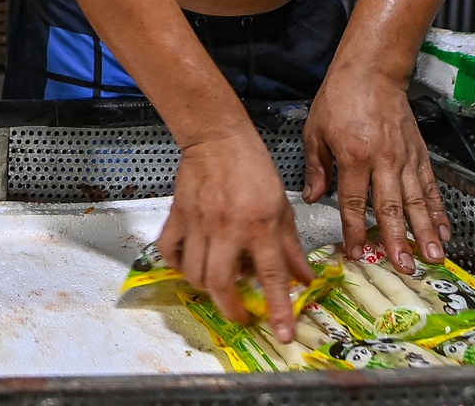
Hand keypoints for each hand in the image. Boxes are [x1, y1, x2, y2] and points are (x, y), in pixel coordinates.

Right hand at [160, 128, 312, 342]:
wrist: (217, 139)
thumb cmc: (254, 169)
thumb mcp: (283, 207)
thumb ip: (291, 246)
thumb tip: (305, 278)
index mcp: (260, 226)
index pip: (272, 276)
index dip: (279, 309)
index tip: (283, 335)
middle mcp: (228, 229)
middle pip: (220, 283)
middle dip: (229, 309)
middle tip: (241, 315)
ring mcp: (199, 223)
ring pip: (194, 273)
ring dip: (205, 288)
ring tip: (217, 286)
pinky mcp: (178, 215)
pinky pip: (169, 250)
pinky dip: (176, 265)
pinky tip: (188, 266)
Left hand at [303, 67, 449, 272]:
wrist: (372, 71)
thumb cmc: (339, 99)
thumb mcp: (315, 130)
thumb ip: (316, 167)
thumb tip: (313, 198)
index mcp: (354, 156)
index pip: (353, 202)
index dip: (354, 230)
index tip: (356, 254)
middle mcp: (384, 160)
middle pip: (391, 207)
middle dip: (398, 240)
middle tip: (405, 267)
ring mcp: (405, 158)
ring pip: (417, 201)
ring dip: (425, 231)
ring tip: (433, 257)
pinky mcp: (420, 154)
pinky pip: (430, 187)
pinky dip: (438, 210)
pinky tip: (444, 231)